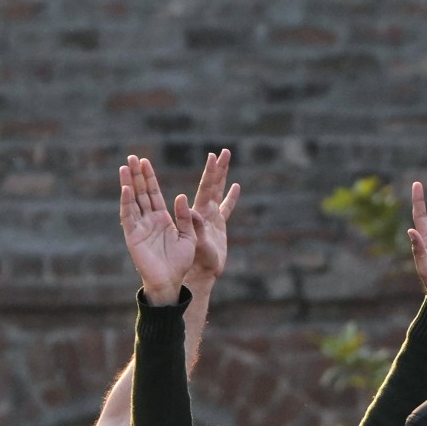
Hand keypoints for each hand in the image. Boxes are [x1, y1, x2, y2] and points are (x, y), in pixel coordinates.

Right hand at [118, 155, 198, 301]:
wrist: (170, 281)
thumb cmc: (180, 262)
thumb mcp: (189, 237)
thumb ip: (186, 218)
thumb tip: (181, 196)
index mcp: (162, 218)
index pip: (153, 192)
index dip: (149, 177)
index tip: (145, 161)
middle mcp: (149, 220)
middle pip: (141, 192)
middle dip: (136, 175)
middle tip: (131, 156)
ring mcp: (139, 227)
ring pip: (132, 201)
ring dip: (128, 184)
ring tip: (124, 167)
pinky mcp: (133, 236)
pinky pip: (128, 217)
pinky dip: (127, 203)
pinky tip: (126, 189)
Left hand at [188, 150, 241, 287]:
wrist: (199, 274)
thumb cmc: (195, 261)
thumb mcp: (196, 243)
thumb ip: (193, 226)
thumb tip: (190, 208)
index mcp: (199, 213)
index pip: (206, 188)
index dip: (210, 172)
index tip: (212, 156)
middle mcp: (205, 212)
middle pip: (213, 185)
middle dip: (218, 168)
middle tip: (223, 151)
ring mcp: (212, 218)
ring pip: (219, 192)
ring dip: (223, 176)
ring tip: (226, 160)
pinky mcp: (219, 226)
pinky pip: (226, 208)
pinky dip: (231, 197)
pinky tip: (235, 186)